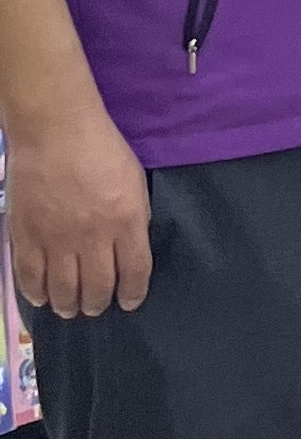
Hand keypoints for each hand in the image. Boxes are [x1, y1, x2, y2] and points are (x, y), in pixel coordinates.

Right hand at [6, 101, 152, 318]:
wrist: (55, 129)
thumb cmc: (101, 148)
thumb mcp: (134, 182)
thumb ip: (135, 218)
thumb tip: (130, 248)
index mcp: (127, 221)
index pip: (135, 273)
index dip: (133, 294)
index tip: (129, 302)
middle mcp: (93, 236)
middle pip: (98, 287)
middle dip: (98, 304)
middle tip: (95, 307)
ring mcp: (56, 238)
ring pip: (63, 289)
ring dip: (68, 305)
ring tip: (70, 309)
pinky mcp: (26, 234)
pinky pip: (30, 275)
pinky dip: (36, 293)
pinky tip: (41, 297)